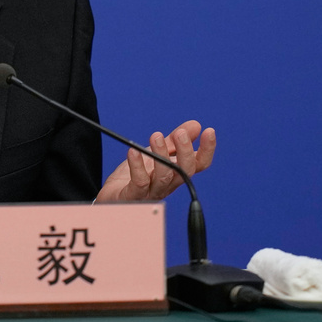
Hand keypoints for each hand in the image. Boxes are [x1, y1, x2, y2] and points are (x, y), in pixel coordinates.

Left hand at [95, 120, 214, 202]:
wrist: (113, 196)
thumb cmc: (136, 176)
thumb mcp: (155, 153)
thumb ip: (173, 141)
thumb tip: (195, 125)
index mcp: (175, 174)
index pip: (198, 165)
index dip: (206, 150)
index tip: (209, 131)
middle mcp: (167, 185)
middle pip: (185, 172)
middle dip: (185, 152)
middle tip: (180, 133)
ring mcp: (151, 192)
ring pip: (164, 177)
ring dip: (161, 155)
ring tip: (156, 136)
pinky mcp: (133, 196)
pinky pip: (139, 182)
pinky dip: (137, 166)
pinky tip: (133, 151)